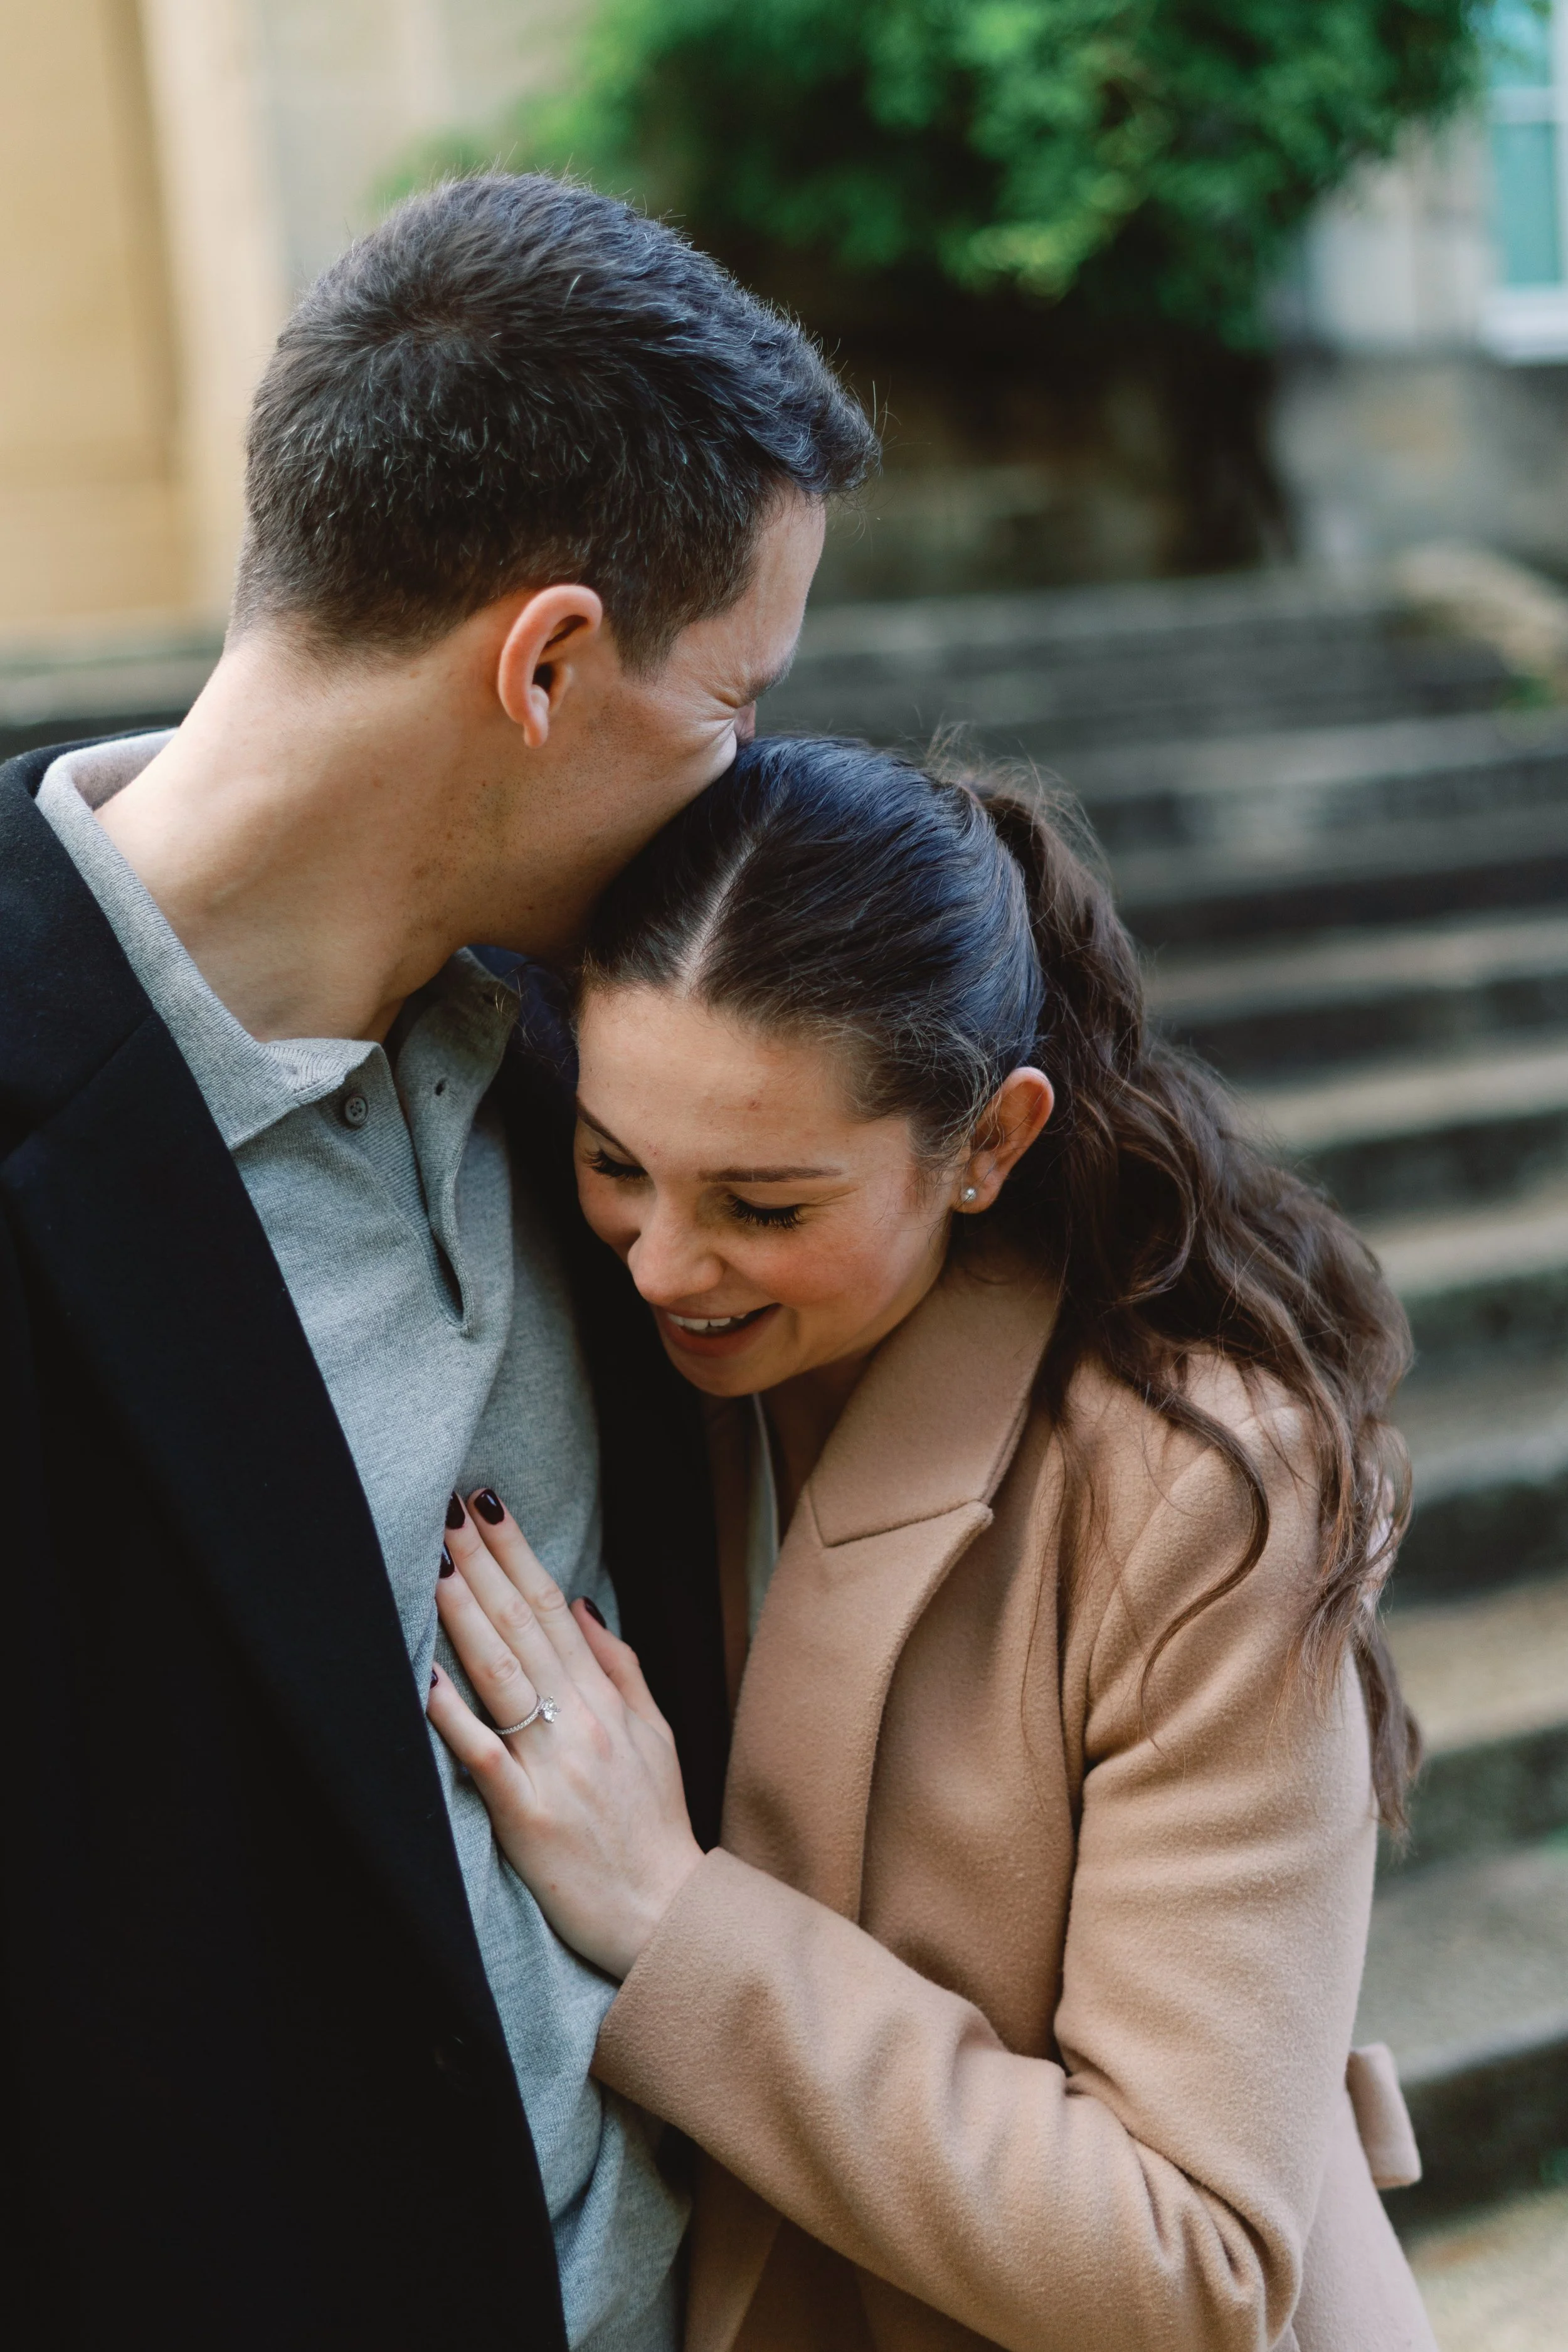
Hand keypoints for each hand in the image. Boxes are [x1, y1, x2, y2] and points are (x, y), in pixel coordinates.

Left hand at [427, 1494, 702, 1979]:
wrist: (664, 1913)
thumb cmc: (654, 1826)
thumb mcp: (656, 1734)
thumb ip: (620, 1666)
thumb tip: (583, 1604)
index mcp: (607, 1699)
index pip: (554, 1608)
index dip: (518, 1554)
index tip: (487, 1507)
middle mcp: (581, 1721)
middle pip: (524, 1627)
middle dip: (483, 1563)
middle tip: (447, 1510)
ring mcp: (553, 1765)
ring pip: (502, 1675)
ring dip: (466, 1616)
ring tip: (437, 1565)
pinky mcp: (526, 1814)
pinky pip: (483, 1754)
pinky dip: (452, 1715)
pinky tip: (423, 1678)